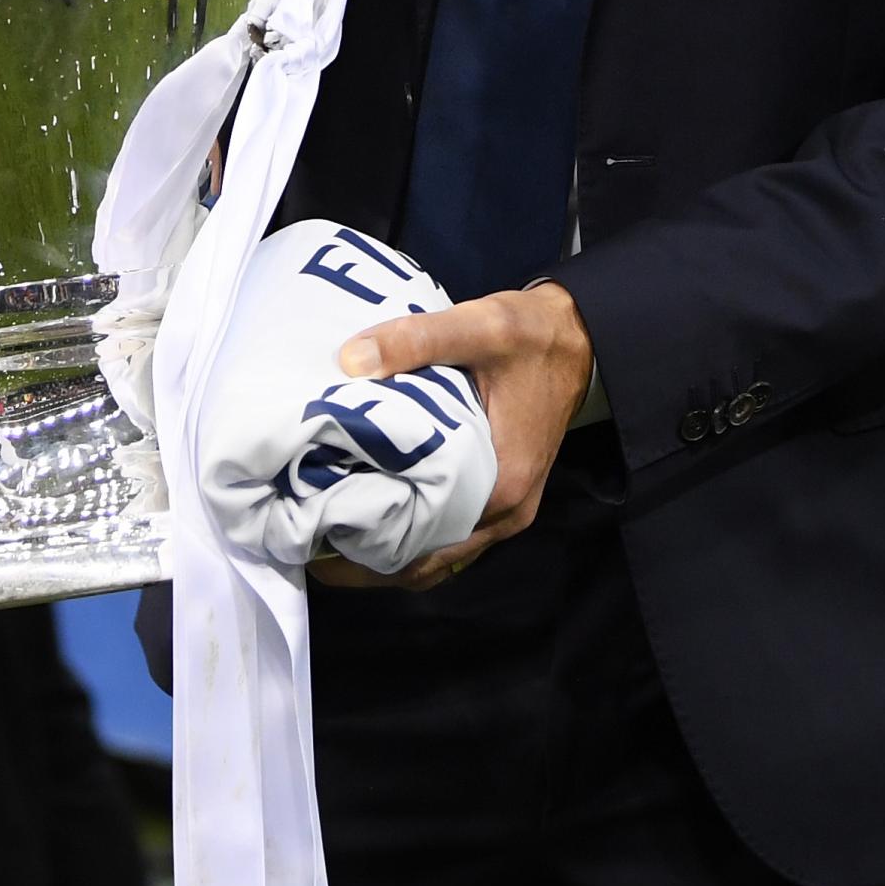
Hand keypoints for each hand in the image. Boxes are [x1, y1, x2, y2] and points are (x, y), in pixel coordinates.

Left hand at [311, 281, 593, 593]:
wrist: (578, 337)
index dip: (364, 546)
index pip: (421, 543)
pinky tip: (375, 506)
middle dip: (367, 556)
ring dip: (388, 548)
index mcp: (499, 486)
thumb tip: (349, 359)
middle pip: (424, 560)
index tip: (312, 533)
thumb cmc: (531, 336)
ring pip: (436, 552)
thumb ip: (416, 338)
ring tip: (330, 526)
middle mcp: (504, 513)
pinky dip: (413, 531)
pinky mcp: (501, 495)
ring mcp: (506, 510)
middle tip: (306, 534)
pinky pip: (450, 532)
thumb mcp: (478, 325)